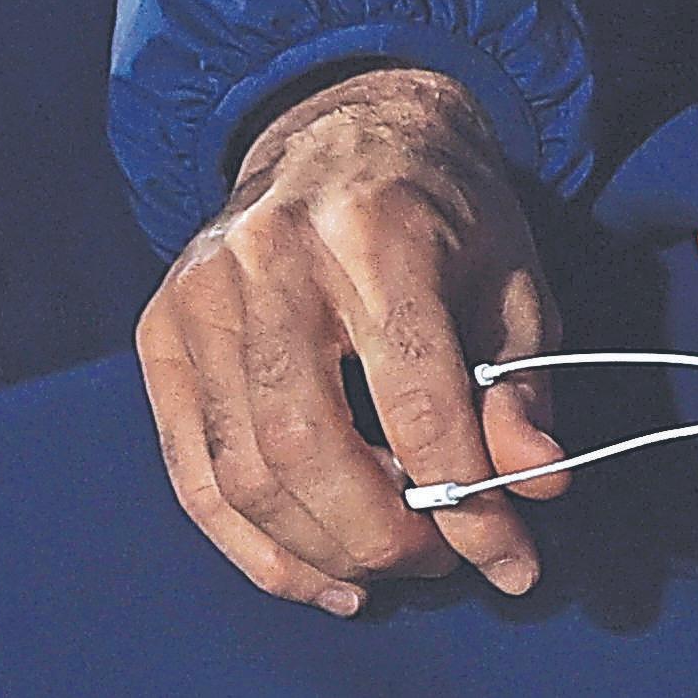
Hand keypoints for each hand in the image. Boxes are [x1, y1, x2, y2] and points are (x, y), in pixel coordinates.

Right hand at [137, 63, 568, 611]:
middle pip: (311, 444)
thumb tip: (536, 482)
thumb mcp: (511, 274)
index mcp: (378, 231)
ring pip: (245, 470)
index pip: (418, 398)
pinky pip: (193, 471)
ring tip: (387, 570)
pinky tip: (318, 573)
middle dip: (382, 534)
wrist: (340, 124)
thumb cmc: (441, 208)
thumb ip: (523, 381)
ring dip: (321, 550)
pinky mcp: (161, 330)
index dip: (466, 496)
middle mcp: (275, 258)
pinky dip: (254, 545)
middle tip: (439, 563)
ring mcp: (203, 294)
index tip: (510, 556)